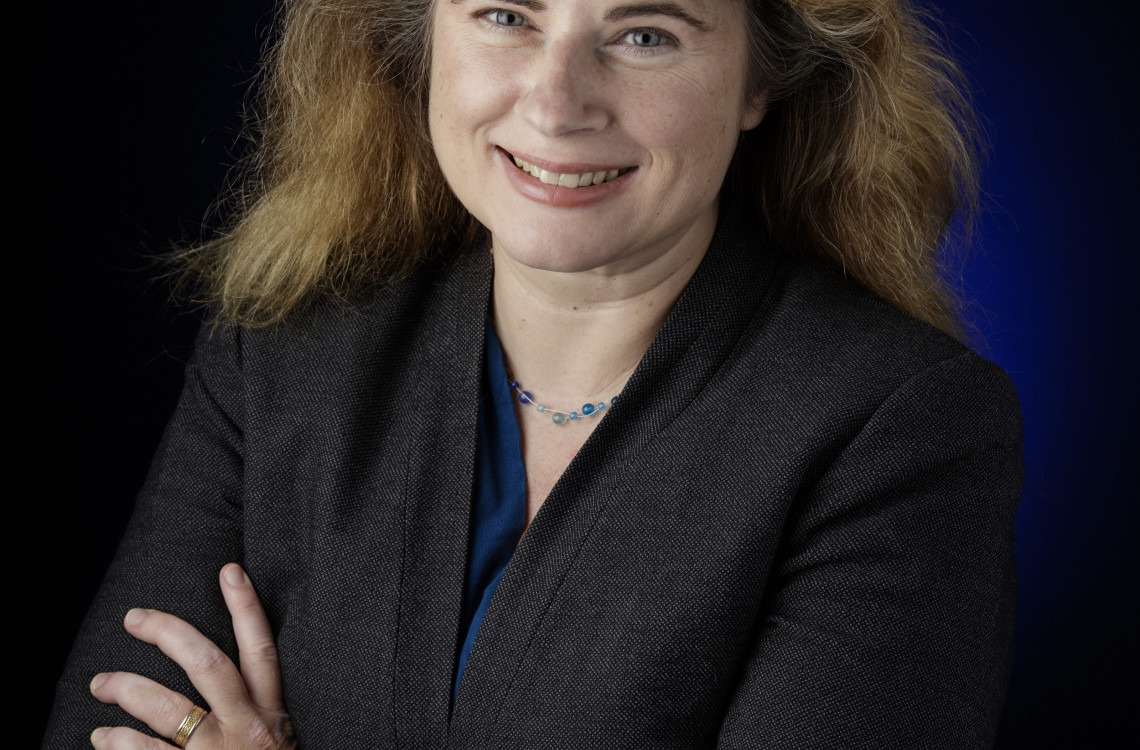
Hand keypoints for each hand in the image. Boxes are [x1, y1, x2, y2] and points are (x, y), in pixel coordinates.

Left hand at [89, 564, 296, 748]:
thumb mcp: (276, 741)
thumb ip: (258, 709)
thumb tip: (226, 670)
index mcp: (270, 713)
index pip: (262, 649)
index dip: (247, 608)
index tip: (229, 570)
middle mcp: (246, 728)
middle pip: (208, 665)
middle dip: (169, 635)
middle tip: (135, 618)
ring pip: (168, 708)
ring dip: (127, 689)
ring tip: (101, 683)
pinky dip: (119, 744)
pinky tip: (102, 737)